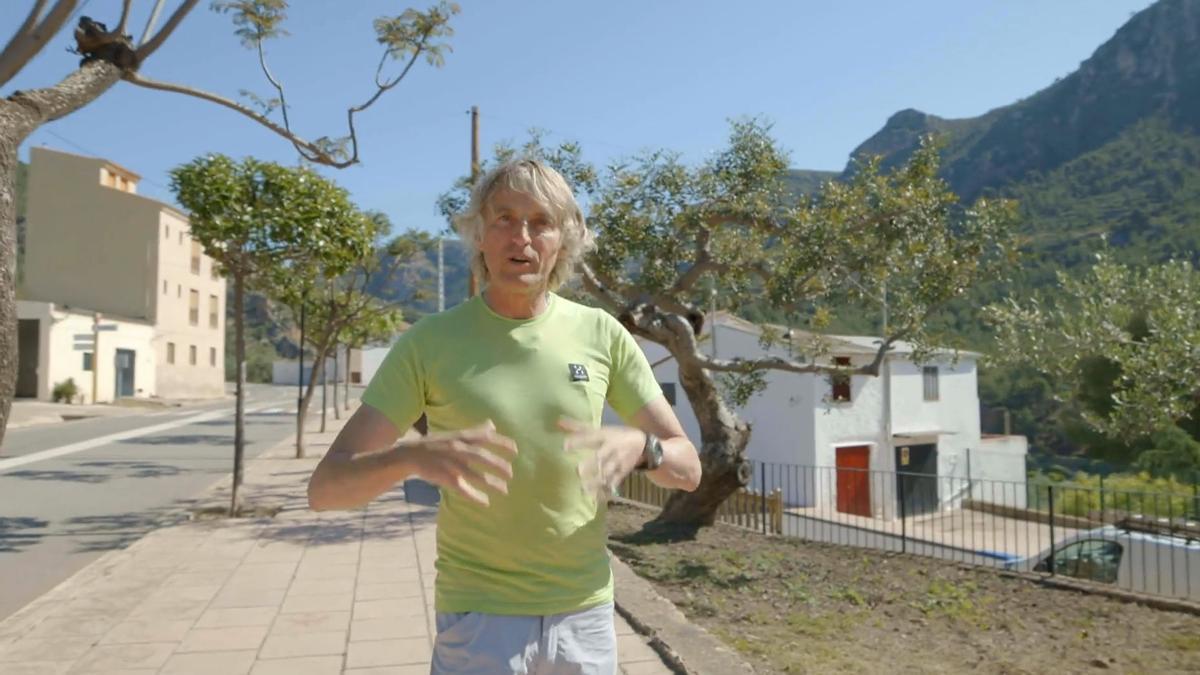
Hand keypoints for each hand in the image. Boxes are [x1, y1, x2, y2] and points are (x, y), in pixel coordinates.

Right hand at [401, 420, 517, 505]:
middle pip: (481, 457)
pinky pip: (463, 489)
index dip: (501, 442)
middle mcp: (457, 449)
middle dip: (498, 465)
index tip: (515, 450)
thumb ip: (475, 431)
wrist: (411, 454)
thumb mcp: (456, 433)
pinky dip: (475, 496)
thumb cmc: (438, 443)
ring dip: (491, 483)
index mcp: (461, 437)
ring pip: (475, 475)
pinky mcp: (445, 478)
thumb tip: (493, 424)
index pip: (485, 437)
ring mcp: (451, 464)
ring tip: (505, 490)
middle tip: (511, 473)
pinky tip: (486, 502)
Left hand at [558, 418, 644, 501]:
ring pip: (607, 472)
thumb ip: (578, 427)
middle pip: (601, 457)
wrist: (643, 444)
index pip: (591, 437)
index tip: (564, 447)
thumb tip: (558, 422)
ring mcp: (618, 462)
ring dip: (596, 481)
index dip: (579, 441)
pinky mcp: (622, 473)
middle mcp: (611, 449)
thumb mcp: (600, 428)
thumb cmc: (616, 435)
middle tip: (577, 471)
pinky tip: (595, 498)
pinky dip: (605, 491)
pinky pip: (614, 483)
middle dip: (590, 465)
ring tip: (583, 489)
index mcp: (605, 436)